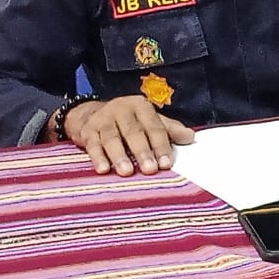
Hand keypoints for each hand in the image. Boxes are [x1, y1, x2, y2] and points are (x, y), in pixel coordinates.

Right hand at [62, 95, 194, 176]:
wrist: (89, 113)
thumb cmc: (127, 121)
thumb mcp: (148, 120)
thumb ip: (169, 129)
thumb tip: (191, 137)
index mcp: (141, 106)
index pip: (154, 127)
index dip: (161, 145)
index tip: (166, 163)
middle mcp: (122, 110)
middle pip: (133, 131)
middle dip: (142, 151)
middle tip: (150, 169)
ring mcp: (103, 120)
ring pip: (112, 138)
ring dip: (119, 155)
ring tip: (127, 171)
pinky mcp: (87, 131)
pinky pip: (92, 144)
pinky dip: (97, 157)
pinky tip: (103, 169)